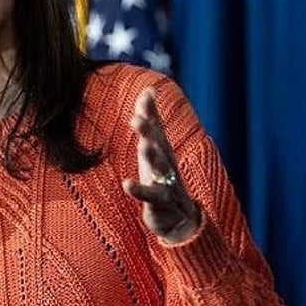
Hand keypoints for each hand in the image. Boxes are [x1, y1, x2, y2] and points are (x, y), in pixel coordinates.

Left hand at [121, 87, 199, 243]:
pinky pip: (150, 196)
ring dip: (152, 157)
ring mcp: (165, 182)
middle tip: (137, 119)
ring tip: (143, 146)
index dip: (150, 112)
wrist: (178, 217)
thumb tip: (148, 89)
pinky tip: (126, 183)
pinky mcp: (159, 203)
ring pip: (160, 168)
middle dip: (149, 131)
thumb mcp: (154, 146)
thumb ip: (151, 118)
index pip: (157, 127)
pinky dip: (139, 190)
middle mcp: (165, 163)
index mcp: (162, 149)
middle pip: (158, 144)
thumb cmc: (161, 176)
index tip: (145, 95)